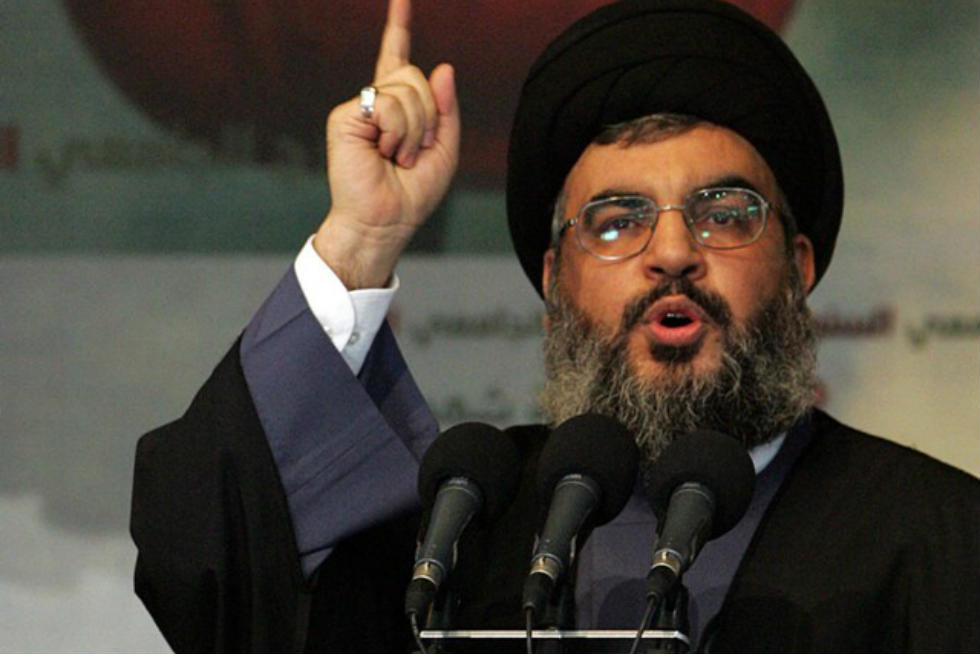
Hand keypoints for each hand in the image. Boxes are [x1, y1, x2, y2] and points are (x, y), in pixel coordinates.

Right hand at [314, 0, 460, 288]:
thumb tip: (442, 67)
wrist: (385, 222)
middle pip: (415, 77)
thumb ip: (447, 109)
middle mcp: (377, 102)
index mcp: (398, 108)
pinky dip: (398, 131)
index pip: (398, 59)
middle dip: (429, 116)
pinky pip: (389, 104)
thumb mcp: (444, 150)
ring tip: (399, 157)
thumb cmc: (412, 194)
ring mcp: (360, 107)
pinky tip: (385, 152)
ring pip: (406, 89)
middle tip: (412, 152)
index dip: (398, 27)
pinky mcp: (346, 115)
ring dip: (415, 129)